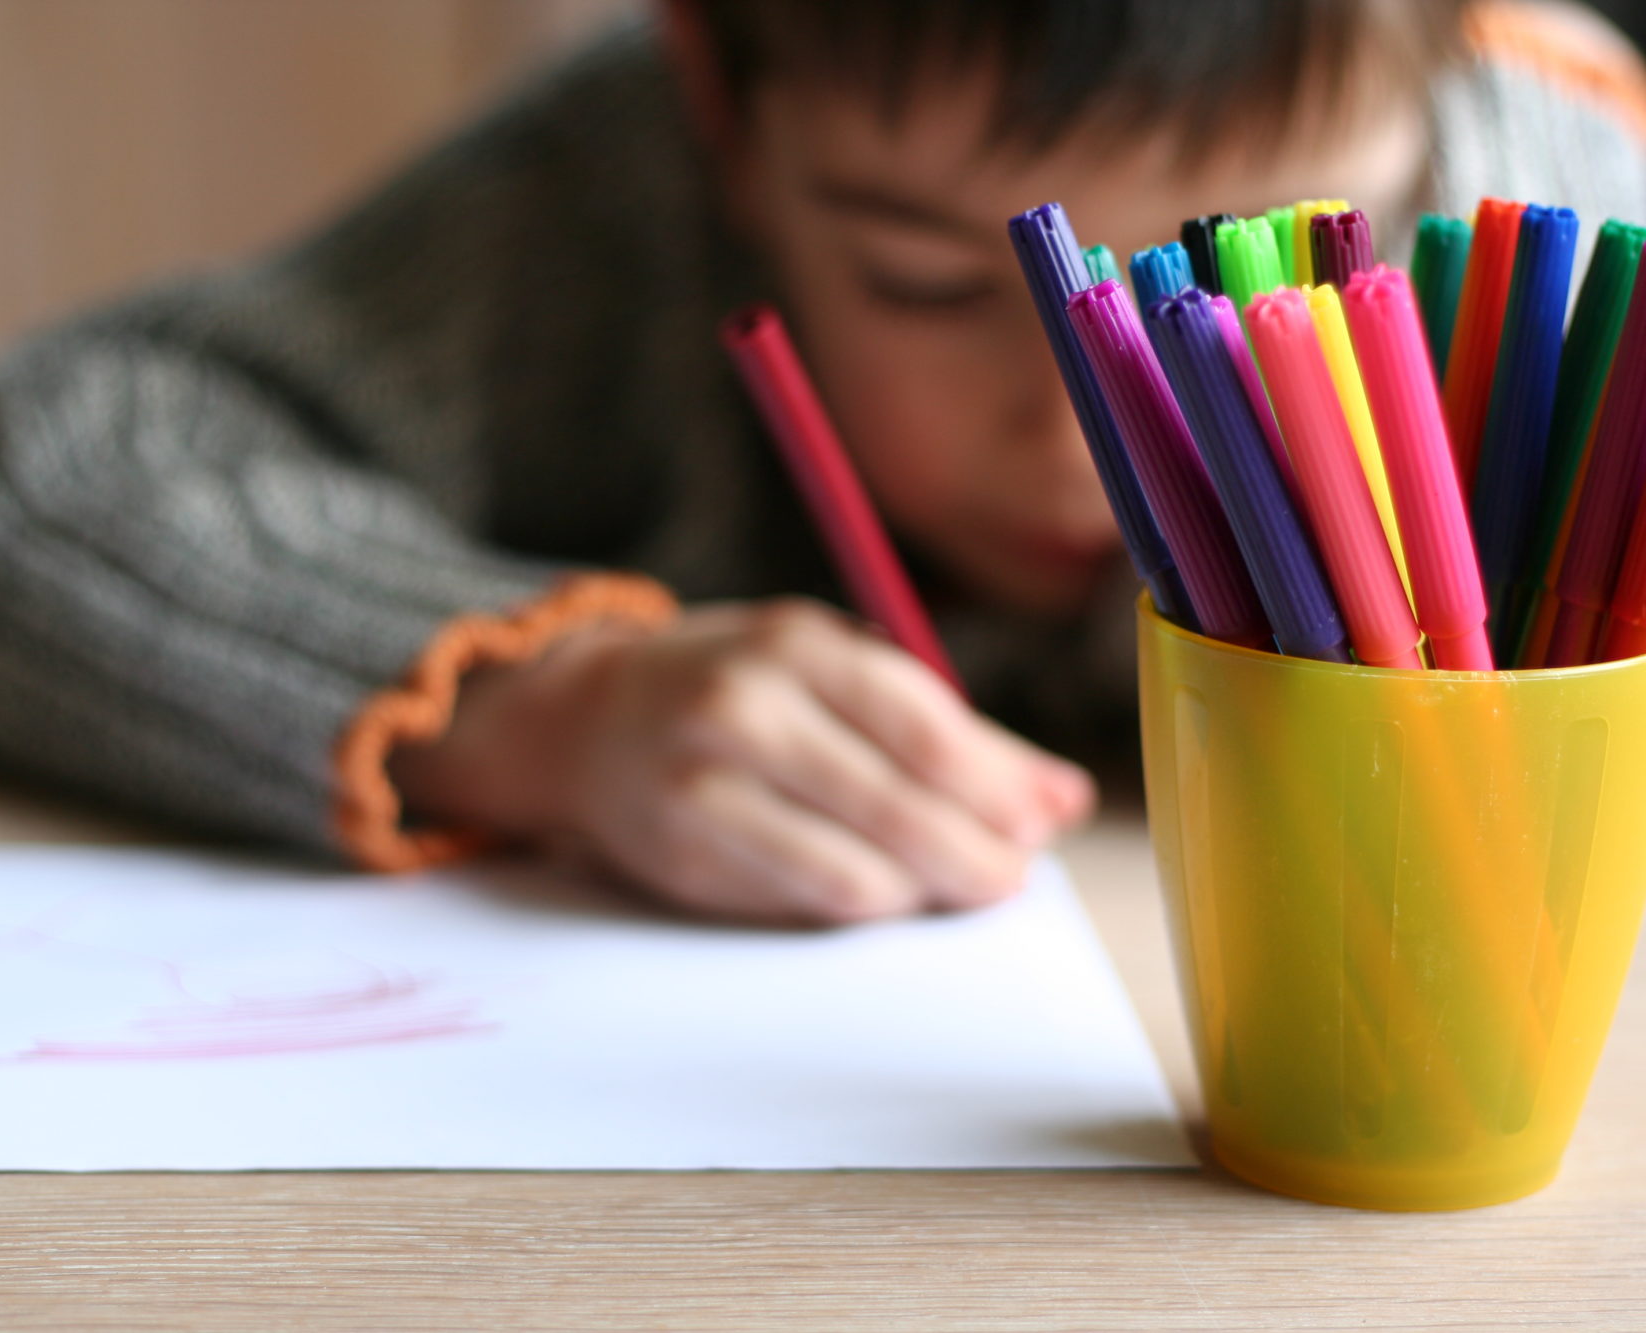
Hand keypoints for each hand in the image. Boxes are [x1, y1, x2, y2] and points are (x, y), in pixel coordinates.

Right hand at [389, 599, 1095, 925]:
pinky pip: (799, 905)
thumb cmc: (738, 688)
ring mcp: (701, 789)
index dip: (998, 789)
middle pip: (898, 811)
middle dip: (976, 859)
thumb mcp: (831, 670)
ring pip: (853, 877)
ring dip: (919, 893)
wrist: (581, 719)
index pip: (925, 731)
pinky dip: (857, 907)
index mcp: (794, 645)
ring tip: (945, 884)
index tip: (1047, 820)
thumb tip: (1064, 800)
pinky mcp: (680, 858)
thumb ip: (946, 729)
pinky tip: (876, 889)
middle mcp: (742, 710)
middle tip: (1009, 879)